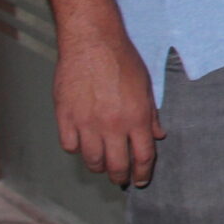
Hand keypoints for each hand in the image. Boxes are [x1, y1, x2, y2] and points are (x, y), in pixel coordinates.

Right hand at [54, 28, 163, 187]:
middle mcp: (112, 125)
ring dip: (99, 166)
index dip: (143, 173)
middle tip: (121, 178)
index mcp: (136, 117)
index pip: (143, 156)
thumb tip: (158, 136)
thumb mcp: (146, 86)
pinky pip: (70, 145)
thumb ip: (151, 115)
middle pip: (116, 165)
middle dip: (120, 176)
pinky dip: (76, 148)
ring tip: (102, 163)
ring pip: (91, 160)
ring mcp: (86, 123)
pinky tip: (82, 143)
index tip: (141, 180)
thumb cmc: (122, 60)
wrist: (92, 42)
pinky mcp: (65, 117)